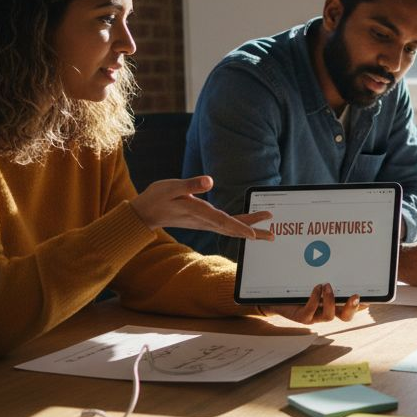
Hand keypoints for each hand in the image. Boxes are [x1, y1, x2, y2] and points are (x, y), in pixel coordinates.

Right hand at [130, 176, 273, 240]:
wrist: (144, 212)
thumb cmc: (156, 197)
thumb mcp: (170, 187)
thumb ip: (190, 184)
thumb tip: (210, 181)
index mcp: (198, 212)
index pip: (222, 221)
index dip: (238, 227)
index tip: (253, 234)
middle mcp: (204, 221)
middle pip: (232, 228)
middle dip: (253, 231)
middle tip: (272, 235)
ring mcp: (204, 223)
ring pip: (230, 228)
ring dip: (249, 230)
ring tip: (267, 232)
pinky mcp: (203, 221)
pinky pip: (225, 226)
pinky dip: (239, 227)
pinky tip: (247, 227)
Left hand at [261, 283, 366, 323]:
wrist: (277, 298)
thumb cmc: (299, 287)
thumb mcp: (315, 278)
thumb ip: (328, 274)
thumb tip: (341, 261)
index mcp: (334, 304)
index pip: (352, 307)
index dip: (362, 305)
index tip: (368, 296)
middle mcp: (327, 312)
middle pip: (346, 317)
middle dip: (352, 308)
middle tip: (356, 296)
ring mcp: (315, 316)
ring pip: (329, 316)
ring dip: (331, 300)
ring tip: (327, 285)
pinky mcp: (302, 317)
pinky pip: (311, 311)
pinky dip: (315, 298)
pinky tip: (316, 287)